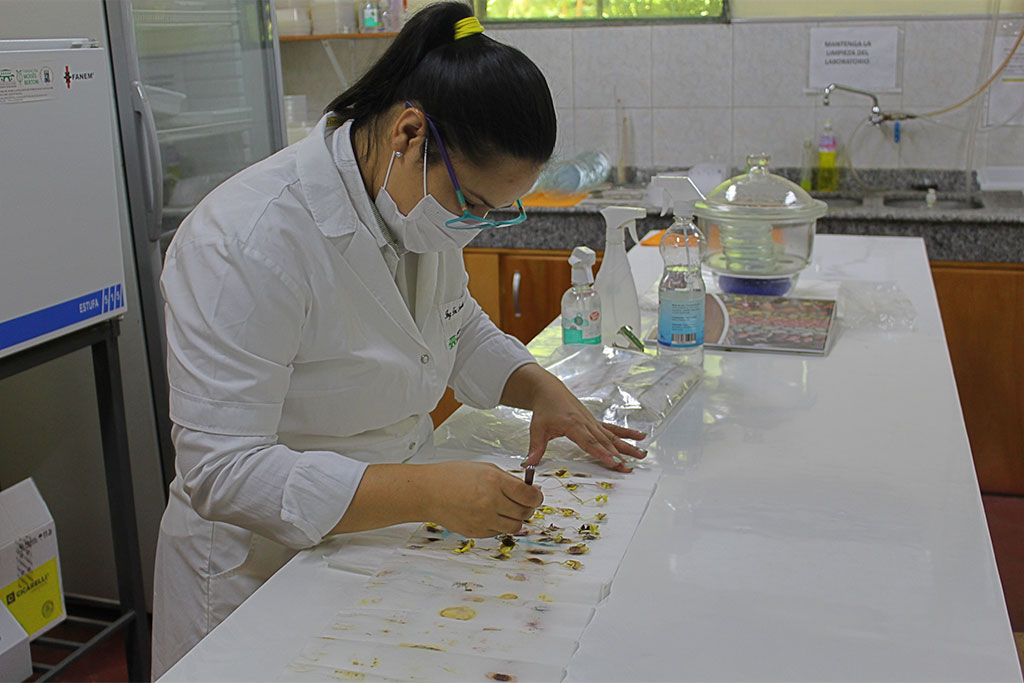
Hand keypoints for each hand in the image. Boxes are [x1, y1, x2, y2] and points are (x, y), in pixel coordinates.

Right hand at [423, 461, 542, 537]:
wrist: (428, 492)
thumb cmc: (452, 476)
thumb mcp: (485, 469)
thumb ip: (508, 480)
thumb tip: (530, 491)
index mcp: (494, 482)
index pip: (529, 496)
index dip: (537, 497)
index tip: (536, 495)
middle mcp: (490, 502)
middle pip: (524, 513)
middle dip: (529, 508)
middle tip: (524, 502)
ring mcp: (483, 520)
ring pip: (515, 527)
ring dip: (516, 518)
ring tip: (508, 509)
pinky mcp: (476, 532)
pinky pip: (498, 532)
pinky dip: (500, 525)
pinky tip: (491, 514)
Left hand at [503, 364, 646, 472]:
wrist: (548, 390)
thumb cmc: (544, 410)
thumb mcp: (537, 429)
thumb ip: (535, 448)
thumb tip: (528, 465)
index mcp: (573, 425)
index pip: (589, 442)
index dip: (601, 453)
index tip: (613, 462)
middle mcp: (586, 423)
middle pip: (604, 441)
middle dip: (618, 455)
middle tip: (628, 467)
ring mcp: (592, 422)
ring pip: (612, 436)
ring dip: (627, 446)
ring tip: (641, 455)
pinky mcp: (595, 422)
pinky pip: (613, 428)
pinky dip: (626, 433)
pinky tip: (640, 437)